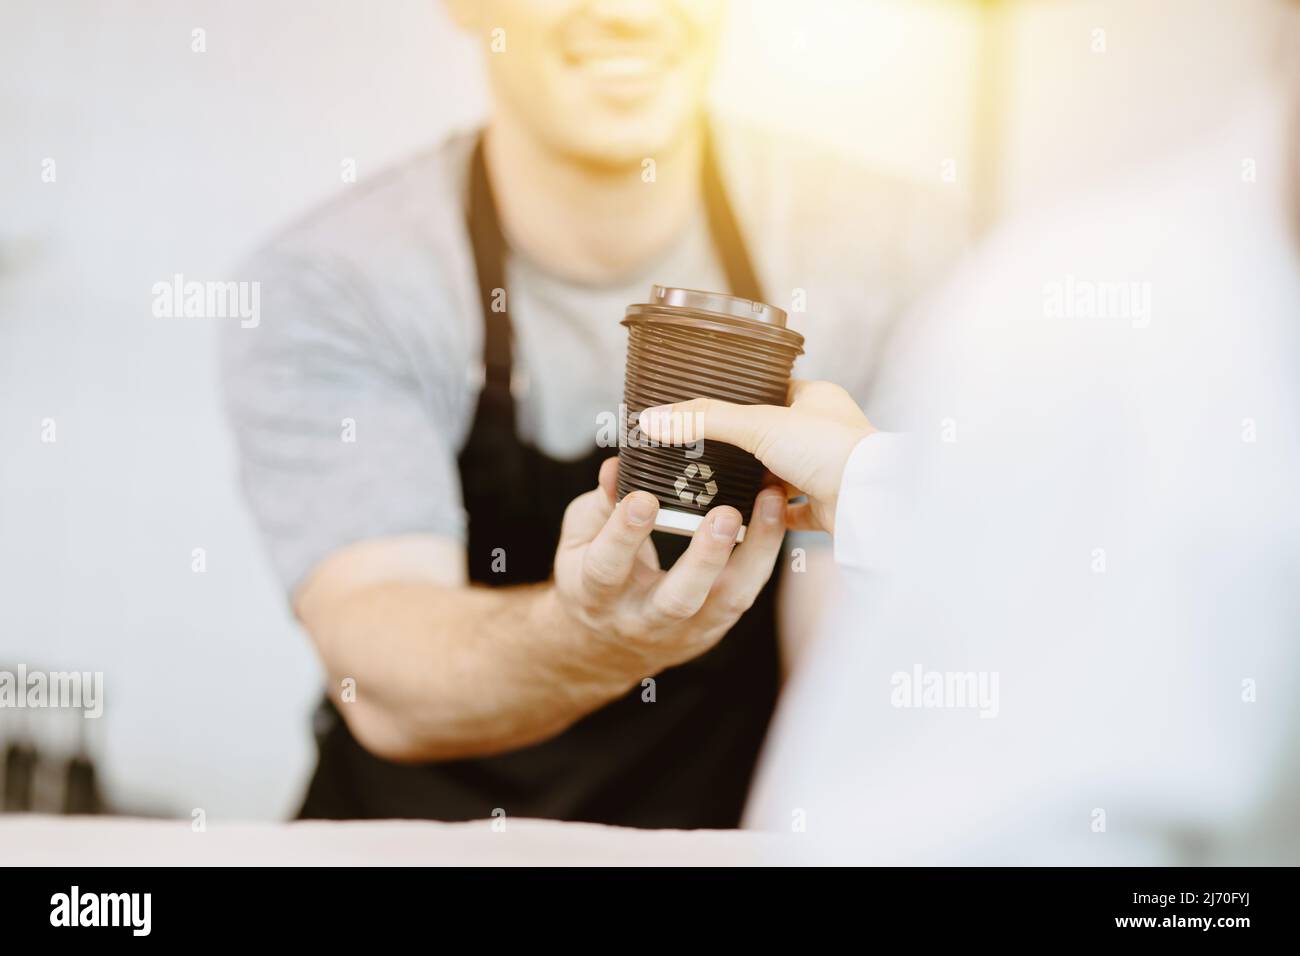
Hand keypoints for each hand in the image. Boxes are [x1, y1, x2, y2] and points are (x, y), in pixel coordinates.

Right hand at [550, 458, 787, 671]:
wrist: (608, 645)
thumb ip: (600, 503)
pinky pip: (746, 590)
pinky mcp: (715, 626)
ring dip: (754, 552)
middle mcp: (641, 619)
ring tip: (770, 501)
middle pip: (677, 599)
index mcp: (595, 594)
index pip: (607, 567)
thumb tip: (615, 466)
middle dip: (704, 559)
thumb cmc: (593, 575)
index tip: (643, 498)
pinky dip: (765, 551)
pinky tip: (777, 511)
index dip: (623, 534)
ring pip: (727, 598)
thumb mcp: (581, 539)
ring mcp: (685, 629)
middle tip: (725, 515)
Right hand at [638, 381, 875, 532]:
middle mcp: (825, 432)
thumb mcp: (758, 424)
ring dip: (755, 481)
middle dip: (744, 447)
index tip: (711, 408)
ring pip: (782, 473)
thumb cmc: (830, 449)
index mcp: (816, 399)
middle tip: (705, 452)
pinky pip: (793, 511)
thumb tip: (653, 418)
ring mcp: (828, 470)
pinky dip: (770, 514)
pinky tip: (747, 517)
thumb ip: (704, 420)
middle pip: (774, 435)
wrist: (868, 500)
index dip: (742, 398)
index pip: (772, 391)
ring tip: (718, 484)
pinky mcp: (827, 505)